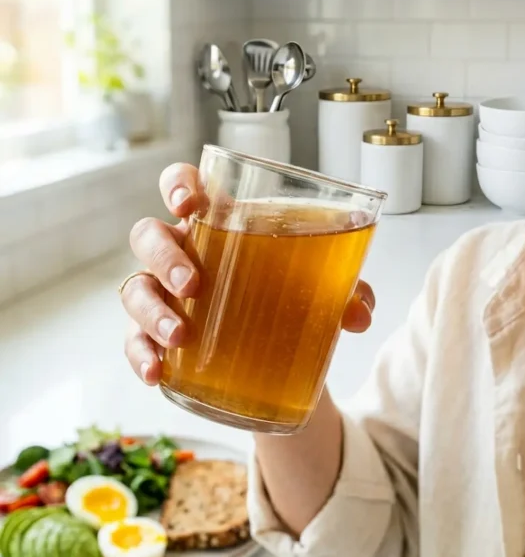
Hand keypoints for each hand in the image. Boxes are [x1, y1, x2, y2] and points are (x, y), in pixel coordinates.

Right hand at [122, 162, 375, 385]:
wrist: (281, 357)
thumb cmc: (290, 297)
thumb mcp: (323, 288)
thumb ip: (345, 290)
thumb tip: (358, 312)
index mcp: (218, 224)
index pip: (184, 184)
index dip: (177, 184)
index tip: (187, 202)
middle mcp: (182, 252)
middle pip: (149, 236)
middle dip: (165, 257)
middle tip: (192, 285)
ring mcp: (164, 295)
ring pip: (135, 288)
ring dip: (152, 310)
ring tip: (179, 337)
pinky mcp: (157, 338)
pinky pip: (134, 342)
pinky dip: (141, 357)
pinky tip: (157, 373)